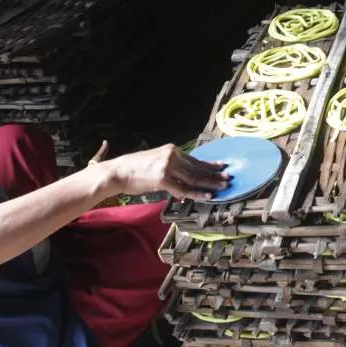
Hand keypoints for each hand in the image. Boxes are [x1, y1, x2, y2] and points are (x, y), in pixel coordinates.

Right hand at [95, 142, 230, 200]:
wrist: (117, 172)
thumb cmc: (134, 170)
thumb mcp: (156, 161)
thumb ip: (172, 167)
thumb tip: (184, 178)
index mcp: (171, 150)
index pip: (195, 159)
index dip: (209, 164)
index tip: (222, 166)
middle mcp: (172, 155)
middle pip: (197, 167)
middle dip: (214, 174)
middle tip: (228, 178)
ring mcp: (168, 166)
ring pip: (194, 178)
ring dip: (210, 184)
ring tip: (222, 187)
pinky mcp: (163, 179)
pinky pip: (184, 189)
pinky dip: (196, 193)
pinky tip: (207, 196)